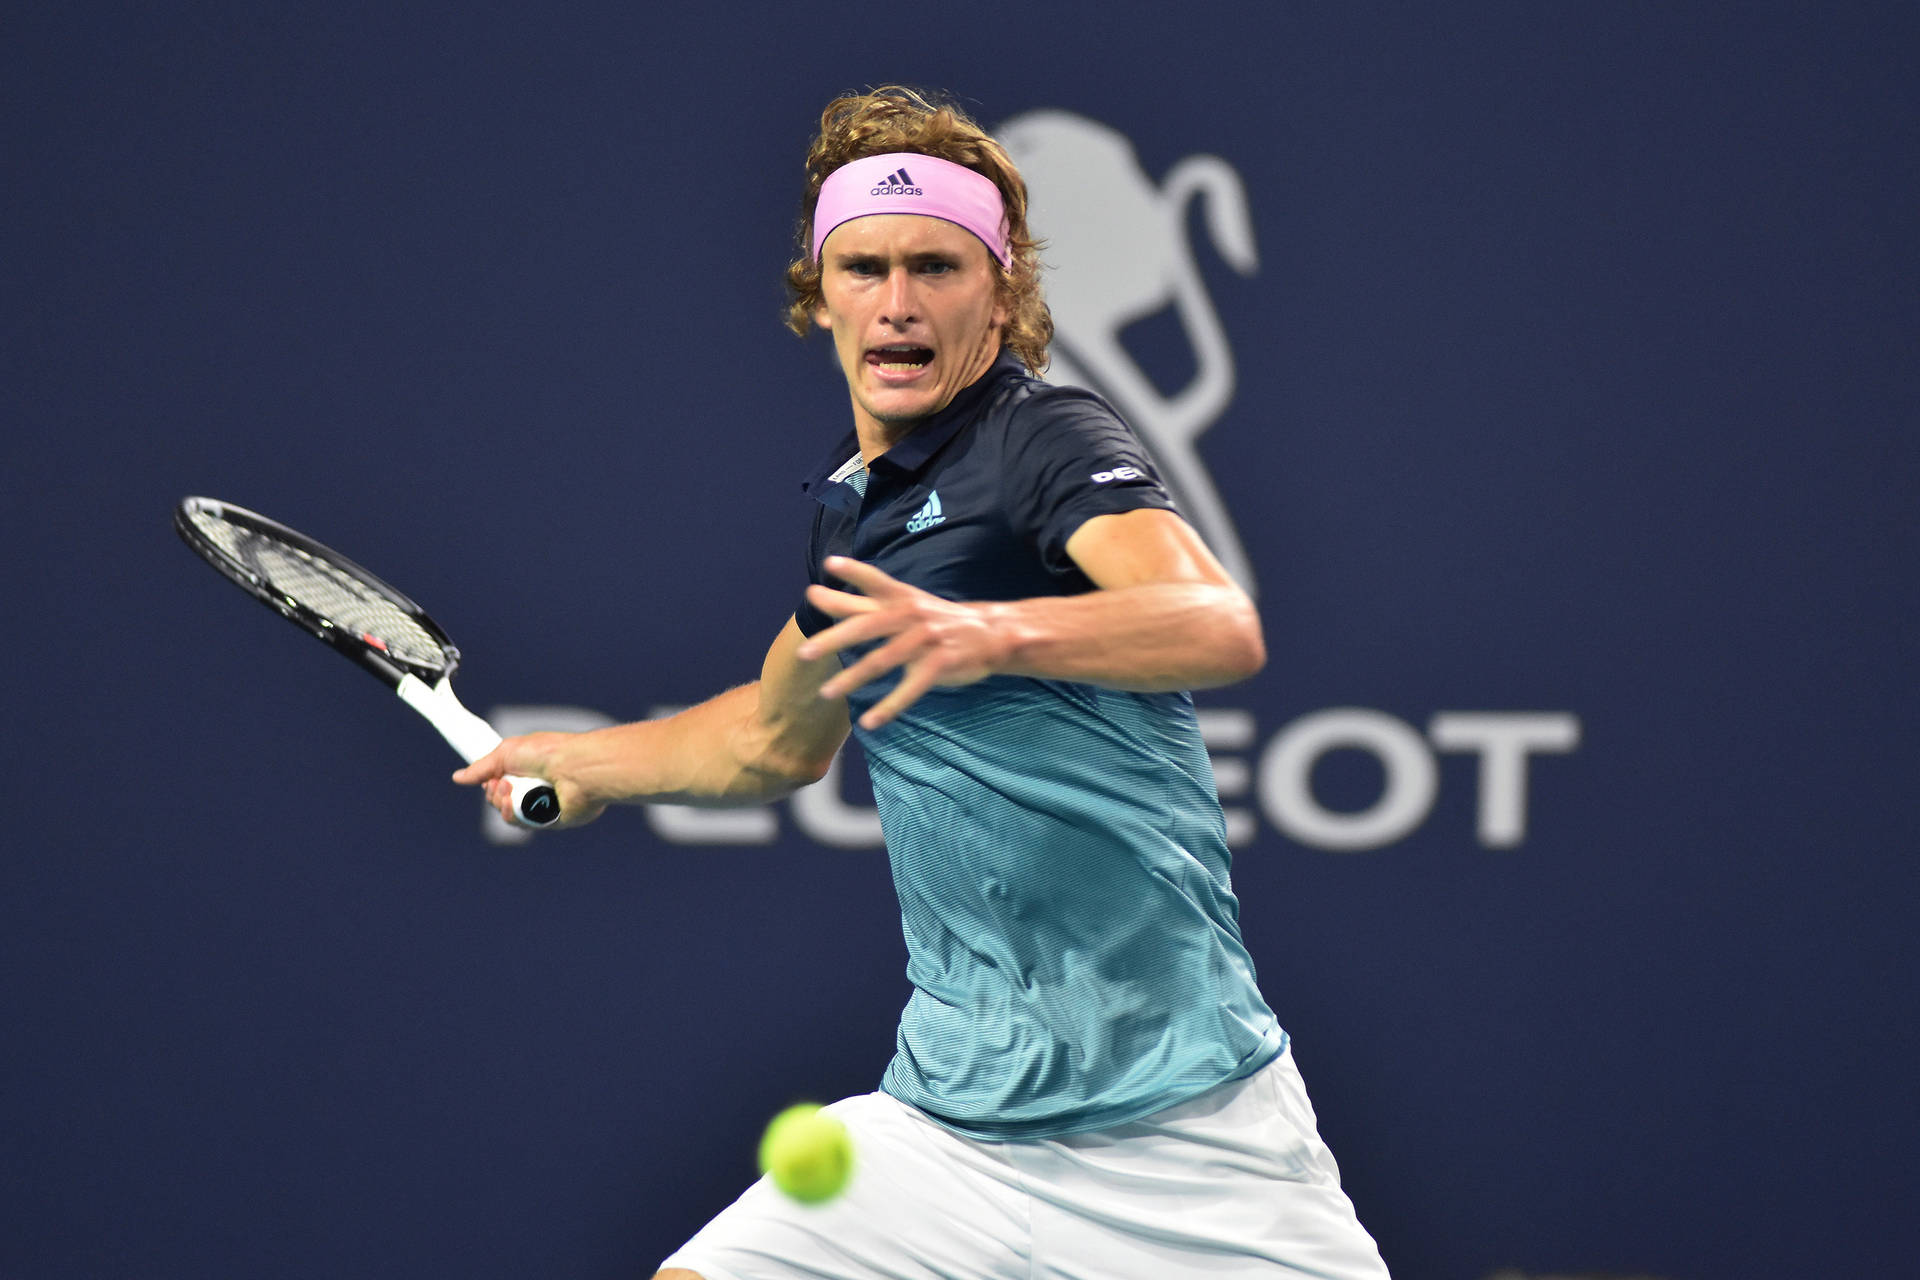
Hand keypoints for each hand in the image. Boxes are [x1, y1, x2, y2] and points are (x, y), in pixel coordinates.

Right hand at [451, 732, 606, 828]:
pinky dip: (514, 815)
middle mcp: (536, 786)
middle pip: (501, 800)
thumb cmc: (546, 753)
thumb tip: (458, 778)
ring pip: (510, 814)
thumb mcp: (506, 753)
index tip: (489, 778)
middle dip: (495, 793)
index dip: (490, 783)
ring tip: (509, 790)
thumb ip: (482, 767)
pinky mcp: (552, 820)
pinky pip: (524, 824)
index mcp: (529, 767)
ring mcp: (544, 804)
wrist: (575, 768)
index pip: (500, 782)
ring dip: (502, 804)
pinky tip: (514, 804)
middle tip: (502, 783)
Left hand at [796, 556, 1010, 729]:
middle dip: (835, 638)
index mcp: (901, 598)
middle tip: (804, 653)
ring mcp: (927, 639)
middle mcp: (912, 615)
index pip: (875, 581)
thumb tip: (813, 592)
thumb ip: (855, 601)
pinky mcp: (941, 664)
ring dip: (854, 678)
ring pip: (884, 659)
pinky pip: (911, 688)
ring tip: (827, 693)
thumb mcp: (901, 604)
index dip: (854, 572)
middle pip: (869, 625)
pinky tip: (869, 722)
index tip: (829, 566)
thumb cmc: (935, 619)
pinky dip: (889, 706)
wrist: (991, 633)